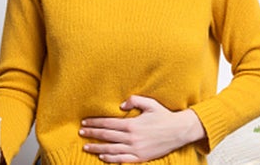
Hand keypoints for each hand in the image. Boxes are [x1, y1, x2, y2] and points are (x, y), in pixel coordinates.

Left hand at [79, 95, 205, 162]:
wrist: (179, 131)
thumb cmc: (164, 116)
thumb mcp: (150, 103)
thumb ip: (134, 100)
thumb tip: (121, 105)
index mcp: (132, 124)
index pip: (108, 124)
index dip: (94, 123)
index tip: (84, 123)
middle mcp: (131, 138)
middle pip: (106, 136)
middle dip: (92, 134)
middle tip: (81, 133)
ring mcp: (135, 149)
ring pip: (111, 149)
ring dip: (97, 148)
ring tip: (86, 146)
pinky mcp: (140, 157)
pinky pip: (121, 159)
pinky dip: (110, 158)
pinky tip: (102, 156)